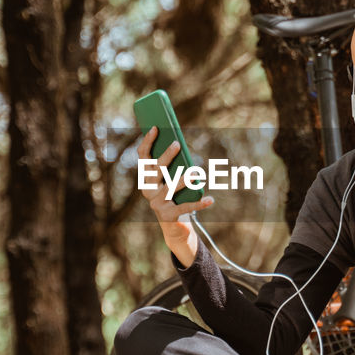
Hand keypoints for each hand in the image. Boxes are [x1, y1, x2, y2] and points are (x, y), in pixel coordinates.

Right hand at [137, 125, 213, 265]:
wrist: (175, 227)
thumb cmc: (176, 197)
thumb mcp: (173, 179)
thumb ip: (174, 165)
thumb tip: (181, 145)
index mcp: (146, 179)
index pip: (144, 157)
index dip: (148, 142)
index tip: (156, 128)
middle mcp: (148, 190)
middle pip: (156, 170)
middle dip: (166, 156)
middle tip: (177, 144)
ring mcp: (156, 204)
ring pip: (170, 188)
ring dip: (184, 180)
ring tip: (195, 172)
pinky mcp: (167, 216)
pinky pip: (185, 207)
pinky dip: (199, 203)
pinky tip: (210, 199)